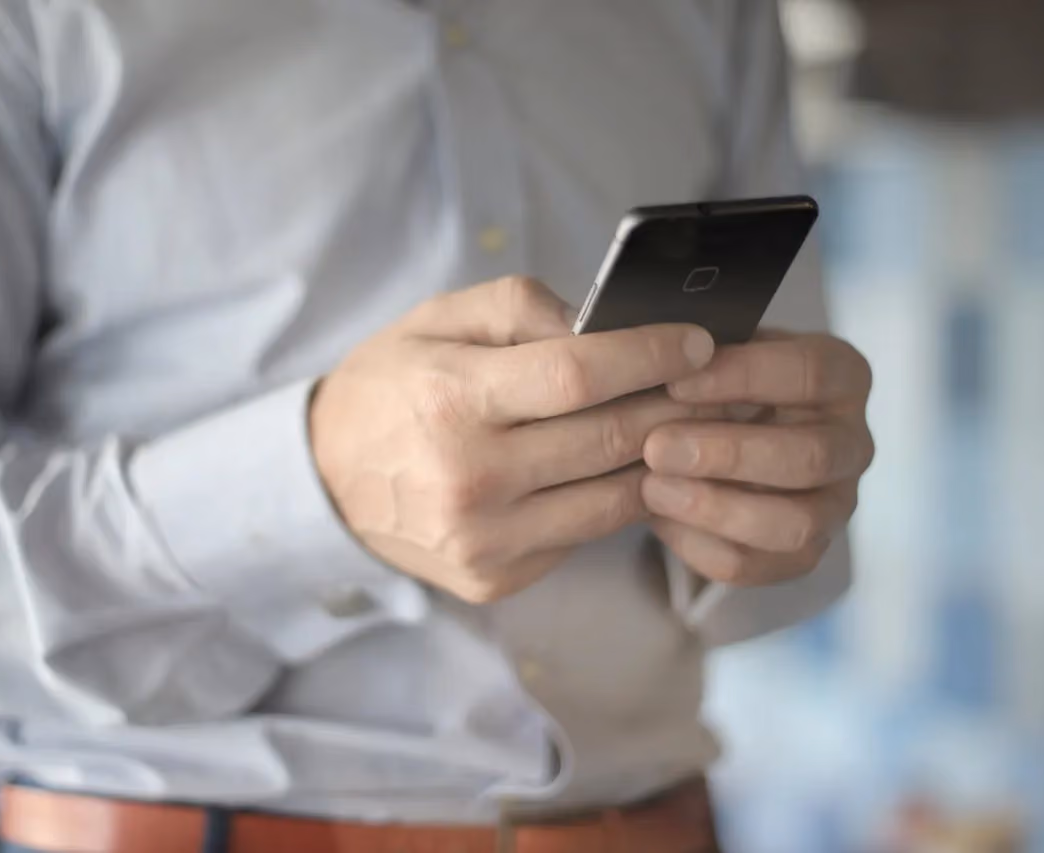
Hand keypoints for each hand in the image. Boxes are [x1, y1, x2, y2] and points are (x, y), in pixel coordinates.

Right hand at [311, 277, 716, 603]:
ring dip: (663, 462)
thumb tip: (604, 327)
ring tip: (689, 427)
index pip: (579, 376)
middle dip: (677, 406)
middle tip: (718, 384)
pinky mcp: (494, 580)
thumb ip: (521, 307)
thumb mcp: (437, 320)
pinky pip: (582, 537)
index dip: (650, 355)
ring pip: (612, 500)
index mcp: (452, 400)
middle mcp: (470, 480)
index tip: (697, 342)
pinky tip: (625, 471)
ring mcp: (484, 542)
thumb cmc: (391, 386)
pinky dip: (612, 501)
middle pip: (609, 440)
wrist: (326, 480)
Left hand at [641, 332, 873, 586]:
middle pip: (810, 457)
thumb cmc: (716, 379)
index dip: (743, 377)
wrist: (717, 428)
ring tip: (651, 488)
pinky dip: (700, 545)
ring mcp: (834, 506)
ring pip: (793, 525)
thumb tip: (659, 356)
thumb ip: (699, 352)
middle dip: (728, 454)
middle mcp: (851, 444)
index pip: (809, 373)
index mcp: (841, 377)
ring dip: (716, 508)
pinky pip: (756, 565)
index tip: (676, 380)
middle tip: (657, 447)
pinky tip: (657, 518)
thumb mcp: (715, 350)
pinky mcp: (802, 555)